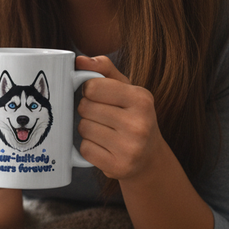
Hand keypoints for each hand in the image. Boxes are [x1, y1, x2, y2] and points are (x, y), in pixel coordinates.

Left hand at [75, 55, 165, 182]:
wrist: (149, 157)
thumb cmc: (133, 116)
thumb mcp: (126, 88)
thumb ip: (103, 69)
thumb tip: (79, 60)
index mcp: (141, 99)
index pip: (92, 87)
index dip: (89, 90)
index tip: (98, 96)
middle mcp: (139, 124)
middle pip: (85, 107)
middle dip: (87, 110)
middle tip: (102, 115)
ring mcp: (130, 148)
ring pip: (83, 128)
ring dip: (86, 128)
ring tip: (103, 130)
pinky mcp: (118, 167)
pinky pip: (85, 149)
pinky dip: (88, 146)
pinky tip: (103, 146)